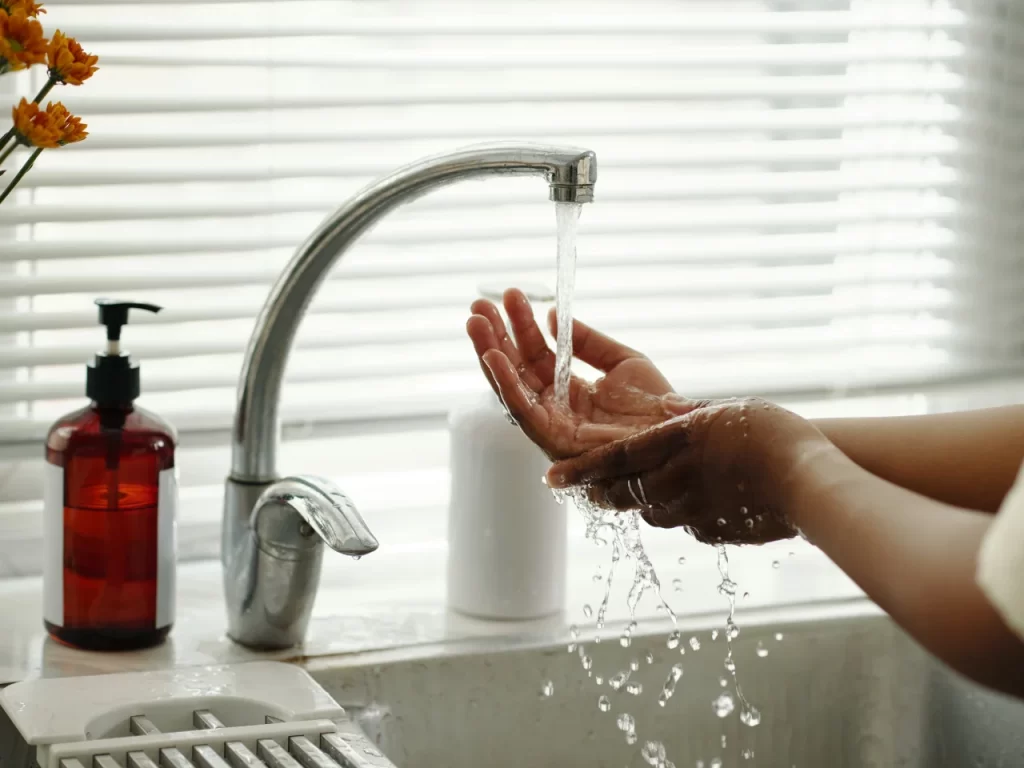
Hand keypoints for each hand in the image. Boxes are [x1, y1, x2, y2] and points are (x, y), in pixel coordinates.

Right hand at [466, 288, 678, 459]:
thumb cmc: (656, 404)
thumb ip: (586, 340)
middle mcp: (555, 409)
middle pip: (516, 370)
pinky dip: (506, 384)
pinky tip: (492, 357)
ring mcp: (552, 426)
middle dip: (495, 337)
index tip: (511, 296)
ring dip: (490, 354)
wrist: (676, 432)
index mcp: (569, 392)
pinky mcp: (554, 440)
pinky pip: (523, 410)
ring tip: (475, 322)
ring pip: (511, 388)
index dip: (522, 325)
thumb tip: (552, 315)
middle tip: (478, 304)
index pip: (536, 355)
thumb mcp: (621, 360)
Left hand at [546, 396, 831, 544]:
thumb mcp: (725, 412)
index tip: (550, 479)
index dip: (578, 470)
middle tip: (587, 488)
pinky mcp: (714, 532)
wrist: (811, 485)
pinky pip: (685, 523)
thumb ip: (691, 418)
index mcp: (669, 448)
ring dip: (641, 501)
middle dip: (601, 490)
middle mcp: (671, 485)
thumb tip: (670, 414)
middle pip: (621, 493)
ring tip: (645, 490)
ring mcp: (691, 514)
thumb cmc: (773, 435)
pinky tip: (699, 502)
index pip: (609, 462)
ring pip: (650, 510)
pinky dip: (681, 512)